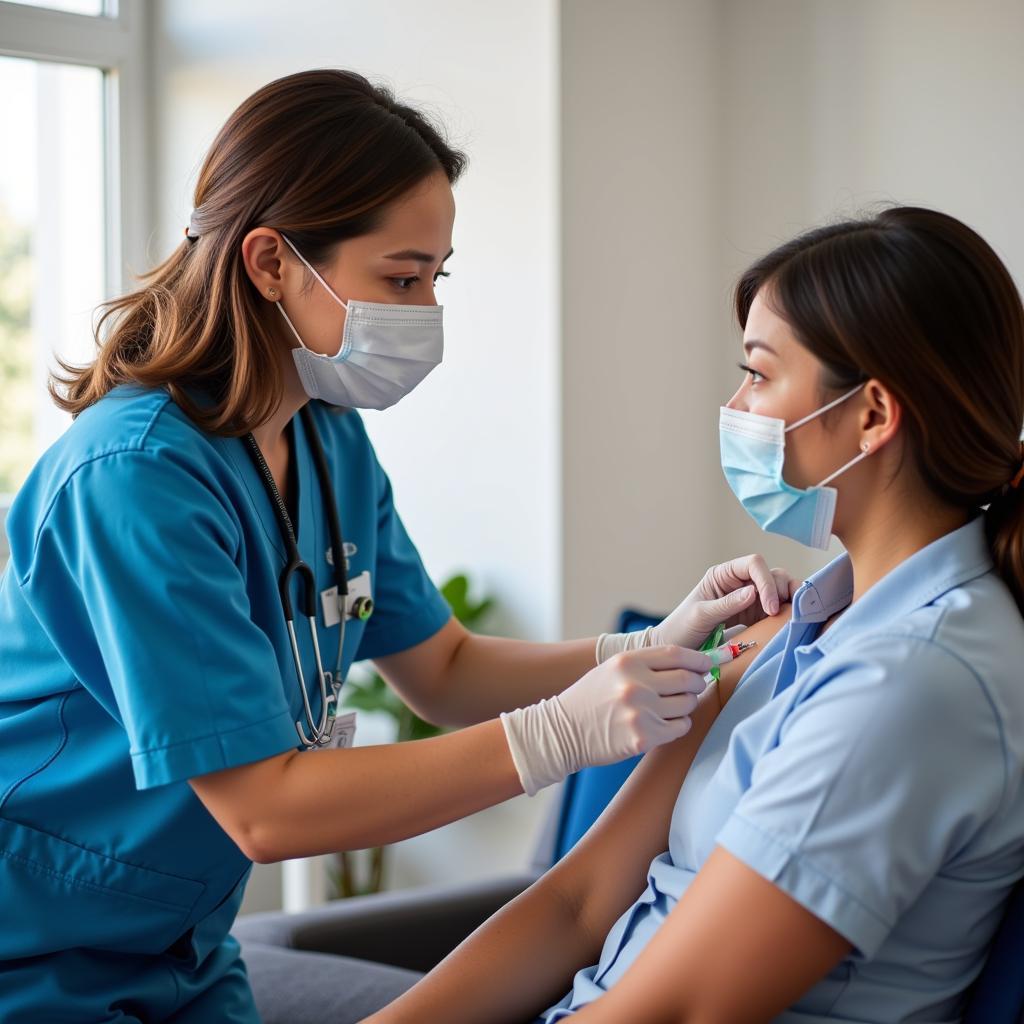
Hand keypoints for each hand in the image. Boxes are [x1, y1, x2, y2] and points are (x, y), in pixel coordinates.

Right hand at [500, 646, 710, 795]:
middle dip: (697, 683)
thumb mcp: (613, 669)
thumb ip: (648, 663)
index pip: (677, 654)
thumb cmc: (591, 698)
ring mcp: (640, 712)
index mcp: (628, 662)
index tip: (708, 663)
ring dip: (686, 705)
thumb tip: (692, 662)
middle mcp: (635, 685)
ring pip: (687, 705)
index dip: (699, 658)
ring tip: (672, 706)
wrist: (562, 731)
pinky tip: (664, 723)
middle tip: (693, 686)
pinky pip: (680, 727)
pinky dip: (679, 725)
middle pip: (688, 679)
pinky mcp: (643, 738)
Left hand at [653, 554, 798, 648]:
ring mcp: (749, 599)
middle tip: (783, 614)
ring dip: (790, 600)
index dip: (766, 581)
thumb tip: (754, 592)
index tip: (770, 607)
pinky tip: (791, 624)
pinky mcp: (755, 616)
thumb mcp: (701, 615)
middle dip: (782, 590)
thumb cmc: (682, 628)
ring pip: (779, 590)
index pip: (754, 564)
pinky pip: (777, 609)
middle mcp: (739, 582)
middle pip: (772, 574)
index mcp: (723, 575)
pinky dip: (787, 613)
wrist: (677, 649)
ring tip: (793, 617)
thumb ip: (727, 604)